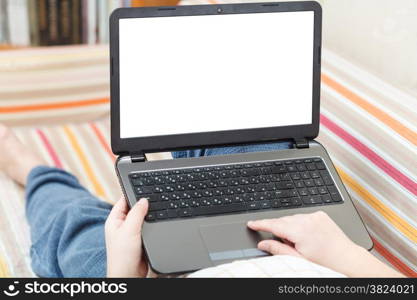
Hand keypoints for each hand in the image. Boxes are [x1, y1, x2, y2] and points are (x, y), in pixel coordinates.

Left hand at [105, 197, 148, 276]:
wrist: (130, 275)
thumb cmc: (122, 257)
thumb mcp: (129, 230)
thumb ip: (137, 213)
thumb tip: (144, 200)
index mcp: (114, 220)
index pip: (124, 201)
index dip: (133, 194)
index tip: (144, 189)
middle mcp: (122, 225)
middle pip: (134, 208)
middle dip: (143, 205)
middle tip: (153, 199)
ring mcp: (131, 232)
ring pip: (142, 218)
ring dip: (148, 216)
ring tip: (154, 212)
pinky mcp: (139, 239)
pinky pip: (147, 227)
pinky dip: (152, 225)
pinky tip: (155, 224)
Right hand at [247, 211, 402, 276]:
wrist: (347, 259)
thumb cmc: (325, 263)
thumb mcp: (298, 260)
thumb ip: (278, 249)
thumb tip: (262, 243)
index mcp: (300, 231)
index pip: (274, 224)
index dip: (260, 224)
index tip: (251, 223)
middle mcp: (307, 220)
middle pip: (283, 220)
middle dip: (278, 229)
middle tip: (282, 243)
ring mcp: (315, 215)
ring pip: (293, 218)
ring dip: (289, 226)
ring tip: (298, 242)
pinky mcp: (321, 214)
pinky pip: (303, 216)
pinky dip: (300, 223)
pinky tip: (306, 235)